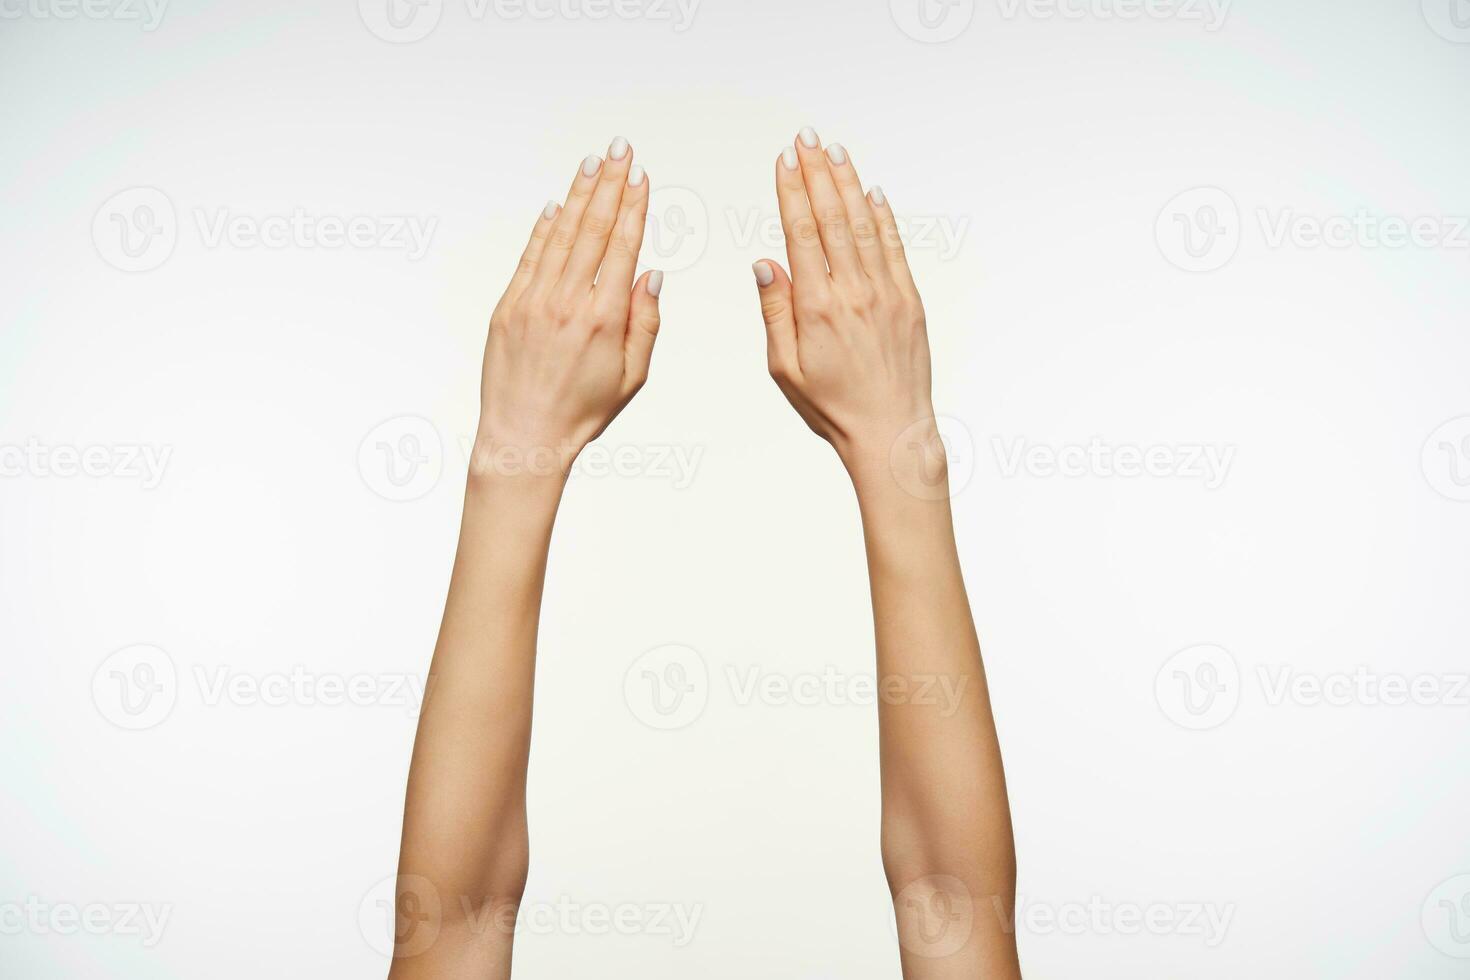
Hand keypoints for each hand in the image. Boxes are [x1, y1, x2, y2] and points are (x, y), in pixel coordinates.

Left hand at [475, 137, 662, 479]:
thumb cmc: (582, 413)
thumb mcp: (632, 376)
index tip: (641, 178)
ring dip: (579, 195)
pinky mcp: (508, 307)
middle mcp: (568, 302)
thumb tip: (650, 274)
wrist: (524, 435)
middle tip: (621, 151)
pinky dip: (544, 227)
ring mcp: (534, 301)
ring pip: (561, 235)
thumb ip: (645, 323)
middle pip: (593, 229)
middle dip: (610, 185)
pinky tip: (557, 204)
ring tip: (593, 163)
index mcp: (604, 320)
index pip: (622, 247)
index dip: (633, 207)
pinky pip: (530, 256)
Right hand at [752, 127, 938, 482]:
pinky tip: (871, 193)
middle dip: (817, 173)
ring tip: (835, 151)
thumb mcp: (785, 368)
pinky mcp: (910, 301)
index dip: (792, 191)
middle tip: (806, 138)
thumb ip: (775, 312)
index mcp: (817, 309)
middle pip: (833, 219)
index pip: (801, 234)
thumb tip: (765, 263)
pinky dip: (883, 217)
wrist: (890, 433)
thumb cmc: (833, 407)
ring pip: (865, 225)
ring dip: (849, 185)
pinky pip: (895, 248)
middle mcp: (854, 293)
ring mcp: (886, 293)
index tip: (785, 160)